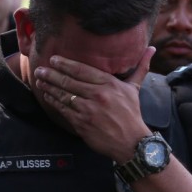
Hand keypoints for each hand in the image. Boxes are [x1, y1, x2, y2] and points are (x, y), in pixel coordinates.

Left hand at [32, 47, 155, 162]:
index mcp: (109, 84)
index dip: (66, 64)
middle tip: (40, 69)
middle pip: (69, 81)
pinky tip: (47, 96)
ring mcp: (88, 110)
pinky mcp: (82, 123)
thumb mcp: (135, 89)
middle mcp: (98, 95)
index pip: (82, 70)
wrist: (131, 142)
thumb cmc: (131, 114)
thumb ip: (140, 68)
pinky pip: (64, 110)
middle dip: (52, 74)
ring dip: (49, 87)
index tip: (54, 59)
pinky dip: (54, 102)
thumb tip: (151, 49)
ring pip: (64, 95)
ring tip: (39, 80)